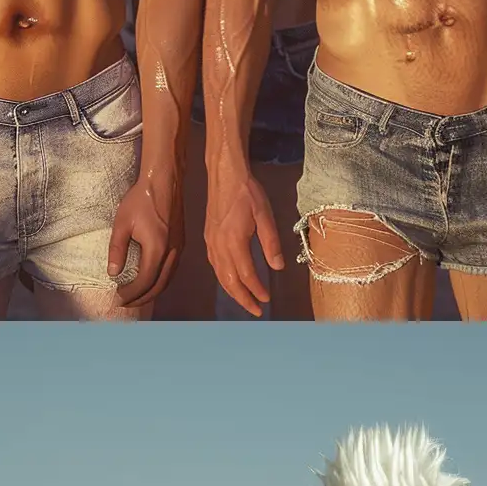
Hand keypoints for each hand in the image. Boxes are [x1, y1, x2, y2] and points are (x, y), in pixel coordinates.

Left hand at [109, 170, 179, 307]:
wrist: (164, 181)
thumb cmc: (140, 200)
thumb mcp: (122, 224)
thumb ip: (117, 250)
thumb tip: (113, 273)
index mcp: (157, 249)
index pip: (145, 281)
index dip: (131, 293)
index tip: (117, 298)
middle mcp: (172, 252)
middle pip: (159, 285)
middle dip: (142, 298)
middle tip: (126, 303)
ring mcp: (179, 248)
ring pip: (168, 278)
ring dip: (153, 291)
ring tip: (137, 296)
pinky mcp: (182, 242)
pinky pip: (172, 269)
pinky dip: (161, 280)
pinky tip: (151, 280)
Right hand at [206, 164, 283, 316]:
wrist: (224, 174)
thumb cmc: (247, 192)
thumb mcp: (265, 216)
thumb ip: (271, 243)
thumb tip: (277, 267)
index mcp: (234, 241)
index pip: (246, 274)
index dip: (257, 289)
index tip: (266, 299)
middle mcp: (219, 245)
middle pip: (229, 281)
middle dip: (243, 298)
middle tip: (256, 311)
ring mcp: (211, 242)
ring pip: (220, 275)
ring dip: (232, 291)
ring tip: (246, 301)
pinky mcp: (208, 237)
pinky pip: (215, 265)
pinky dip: (223, 278)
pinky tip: (231, 281)